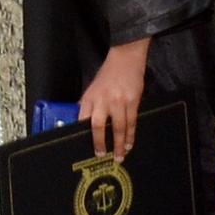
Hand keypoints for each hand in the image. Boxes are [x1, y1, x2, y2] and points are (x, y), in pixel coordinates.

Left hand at [81, 39, 148, 160]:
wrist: (126, 58)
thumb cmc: (107, 75)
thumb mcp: (92, 88)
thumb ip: (88, 104)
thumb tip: (81, 121)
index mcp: (90, 97)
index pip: (82, 119)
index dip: (82, 133)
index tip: (83, 146)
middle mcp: (102, 101)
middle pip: (99, 126)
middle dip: (100, 143)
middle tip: (101, 155)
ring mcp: (118, 101)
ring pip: (119, 128)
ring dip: (120, 144)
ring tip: (120, 155)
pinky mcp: (133, 101)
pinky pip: (132, 122)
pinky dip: (131, 135)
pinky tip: (130, 144)